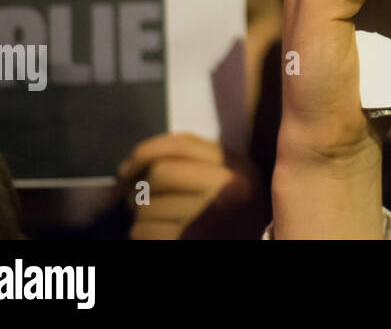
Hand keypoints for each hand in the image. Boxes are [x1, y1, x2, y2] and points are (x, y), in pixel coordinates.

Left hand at [119, 133, 262, 239]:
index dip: (146, 150)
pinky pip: (143, 231)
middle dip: (139, 186)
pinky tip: (156, 233)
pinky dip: (142, 232)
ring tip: (153, 218)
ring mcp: (207, 218)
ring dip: (140, 214)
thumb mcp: (235, 177)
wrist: (262, 245)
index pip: (182, 145)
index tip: (128, 165)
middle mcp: (226, 190)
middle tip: (135, 197)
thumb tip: (138, 159)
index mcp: (237, 169)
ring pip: (147, 205)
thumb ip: (202, 158)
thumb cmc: (238, 214)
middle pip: (160, 173)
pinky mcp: (188, 240)